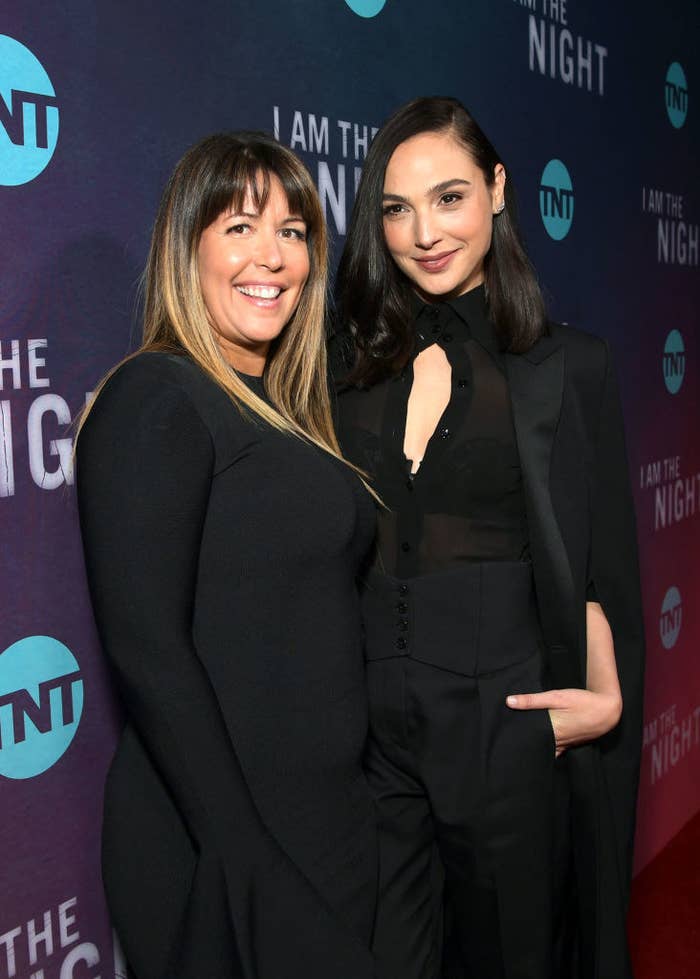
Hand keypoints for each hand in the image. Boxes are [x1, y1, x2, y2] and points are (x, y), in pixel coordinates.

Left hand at [506, 688, 621, 756]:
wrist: (607, 711)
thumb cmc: (582, 702)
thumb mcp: (557, 697)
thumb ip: (533, 700)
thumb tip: (509, 702)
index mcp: (551, 732)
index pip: (529, 741)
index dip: (516, 742)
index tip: (502, 742)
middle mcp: (557, 742)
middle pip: (536, 747)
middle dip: (523, 747)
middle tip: (506, 745)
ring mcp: (565, 745)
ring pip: (545, 751)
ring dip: (535, 749)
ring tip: (520, 748)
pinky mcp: (571, 744)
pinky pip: (555, 751)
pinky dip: (547, 750)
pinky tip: (540, 747)